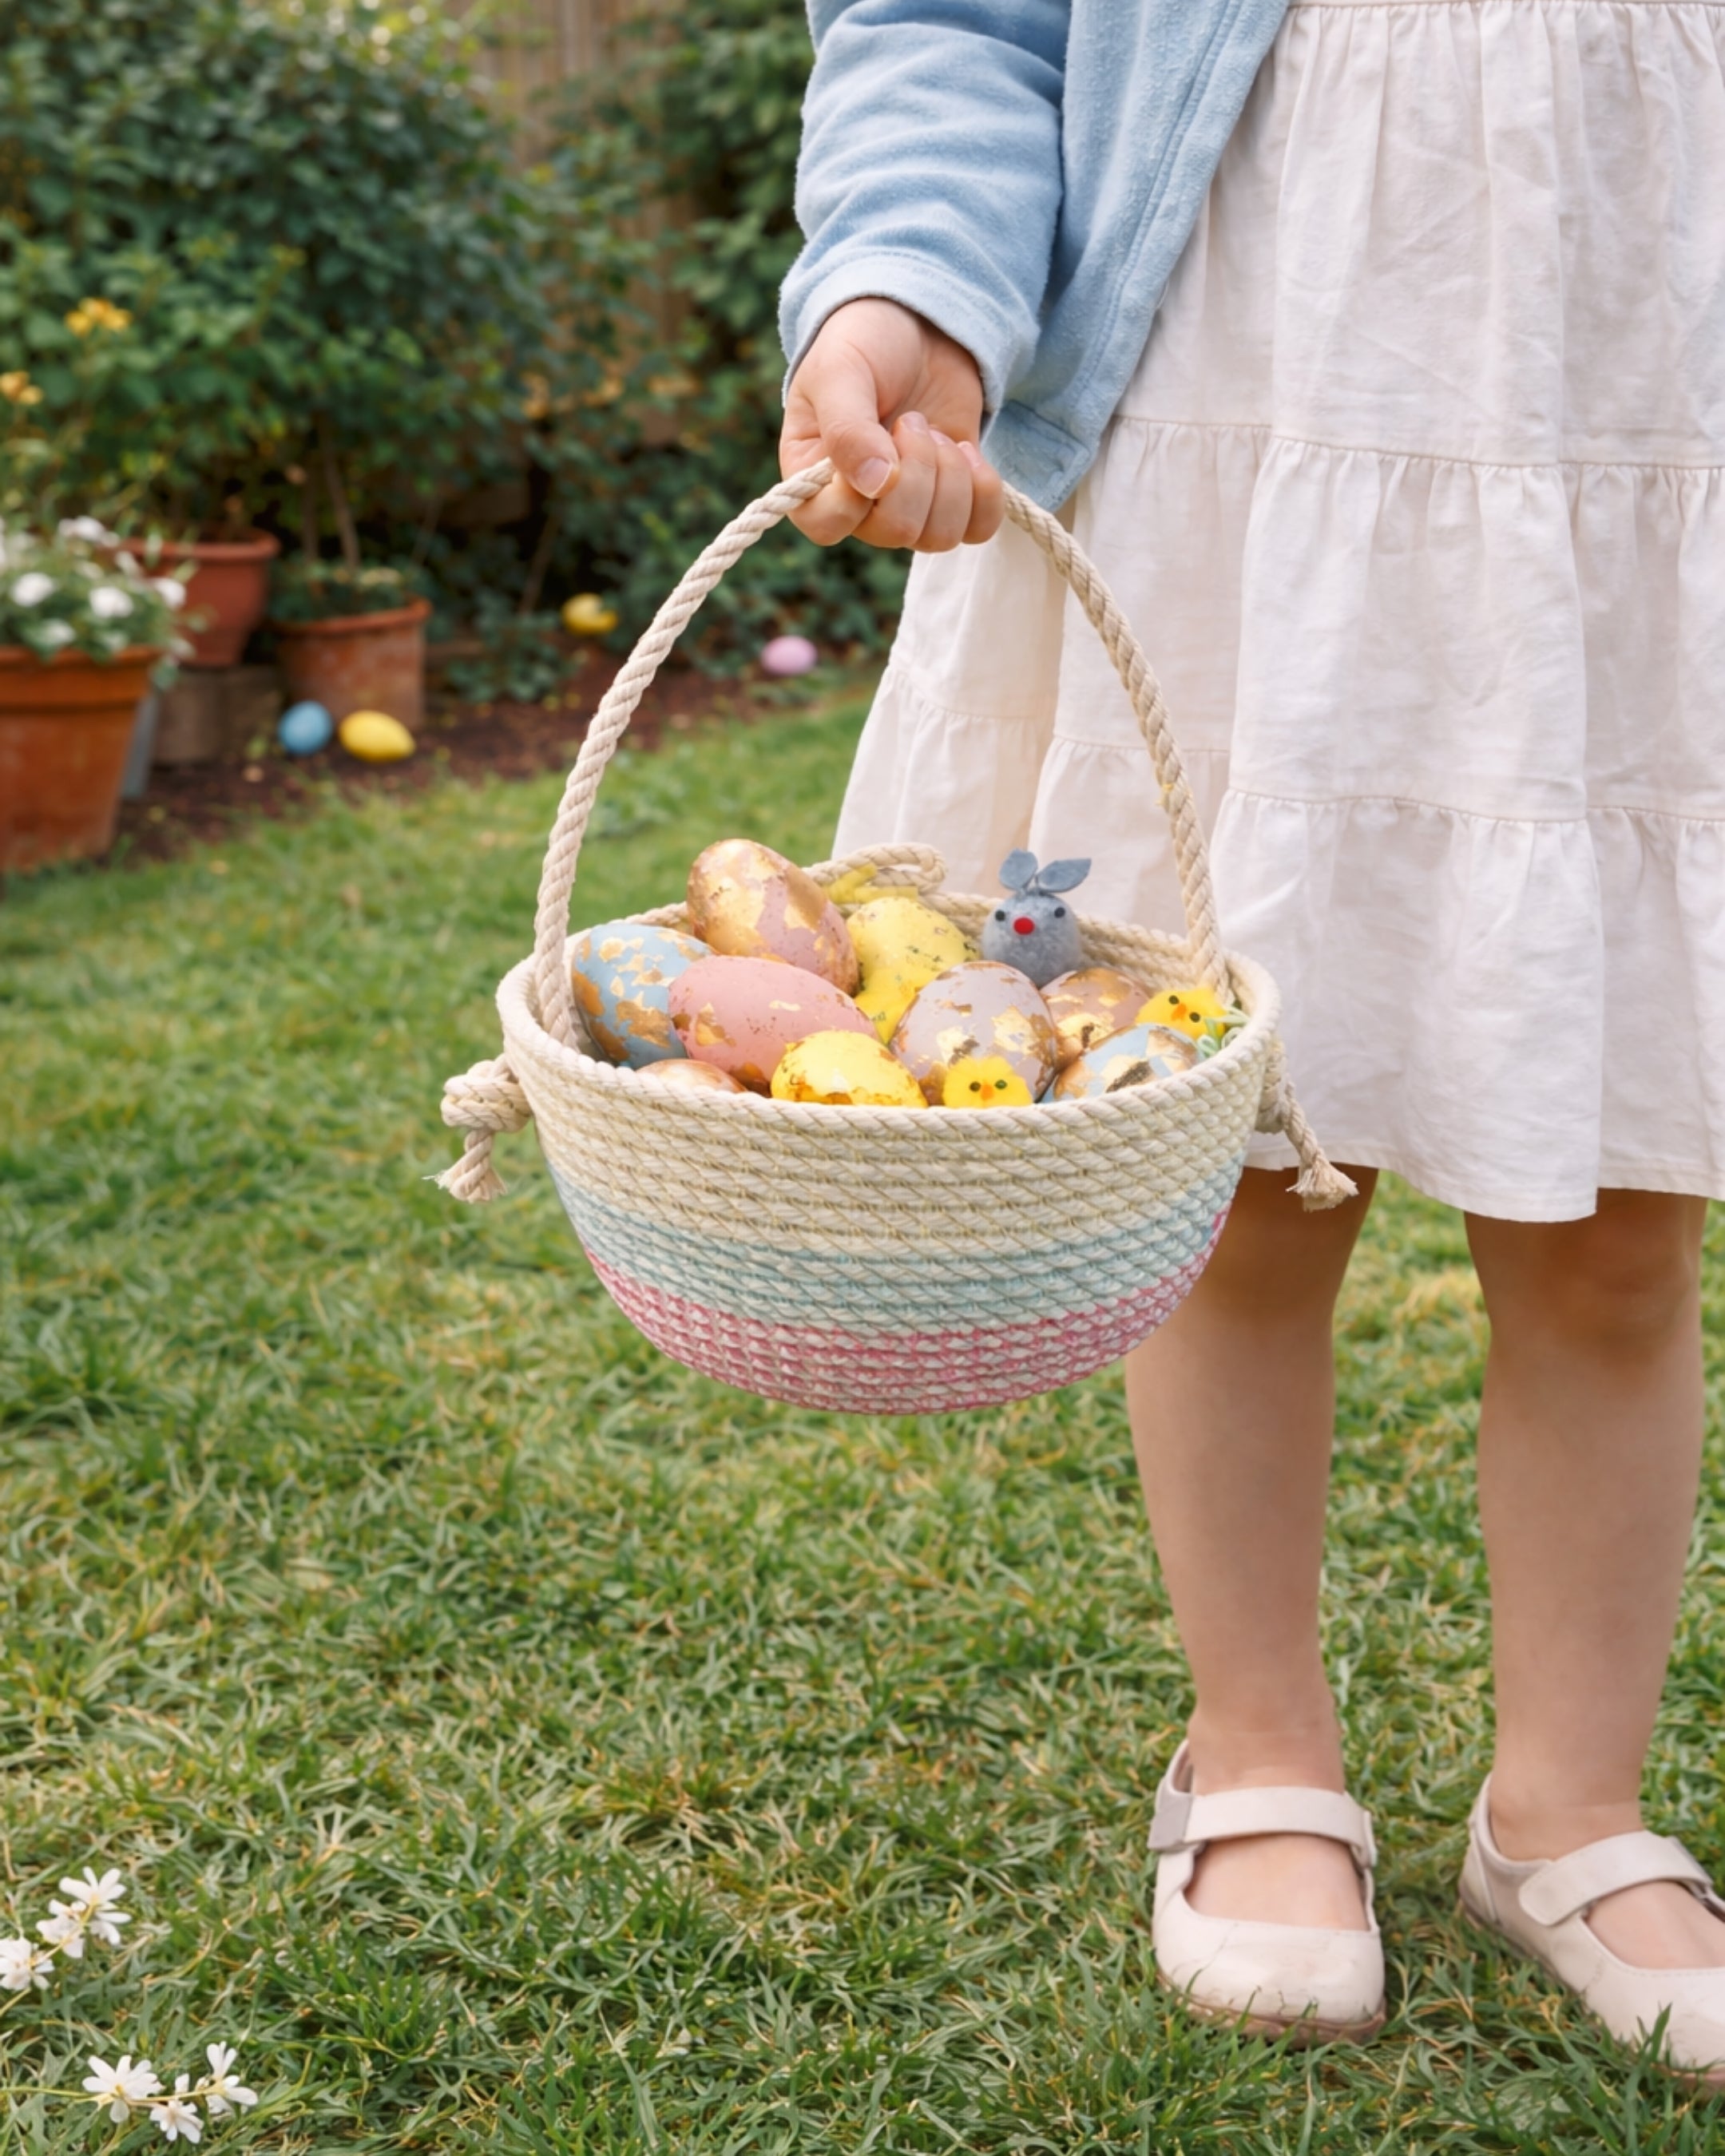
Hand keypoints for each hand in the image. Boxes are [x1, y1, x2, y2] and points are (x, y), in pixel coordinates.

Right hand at [780, 298, 1003, 550]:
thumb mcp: (841, 371)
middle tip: (912, 421)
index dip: (856, 496)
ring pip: (938, 536)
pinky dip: (983, 493)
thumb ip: (847, 429)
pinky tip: (968, 452)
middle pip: (895, 530)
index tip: (875, 440)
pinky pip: (977, 529)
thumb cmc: (863, 343)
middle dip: (917, 471)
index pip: (826, 525)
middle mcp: (856, 503)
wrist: (917, 324)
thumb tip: (876, 485)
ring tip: (937, 433)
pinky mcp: (953, 499)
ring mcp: (907, 506)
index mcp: (811, 477)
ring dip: (950, 478)